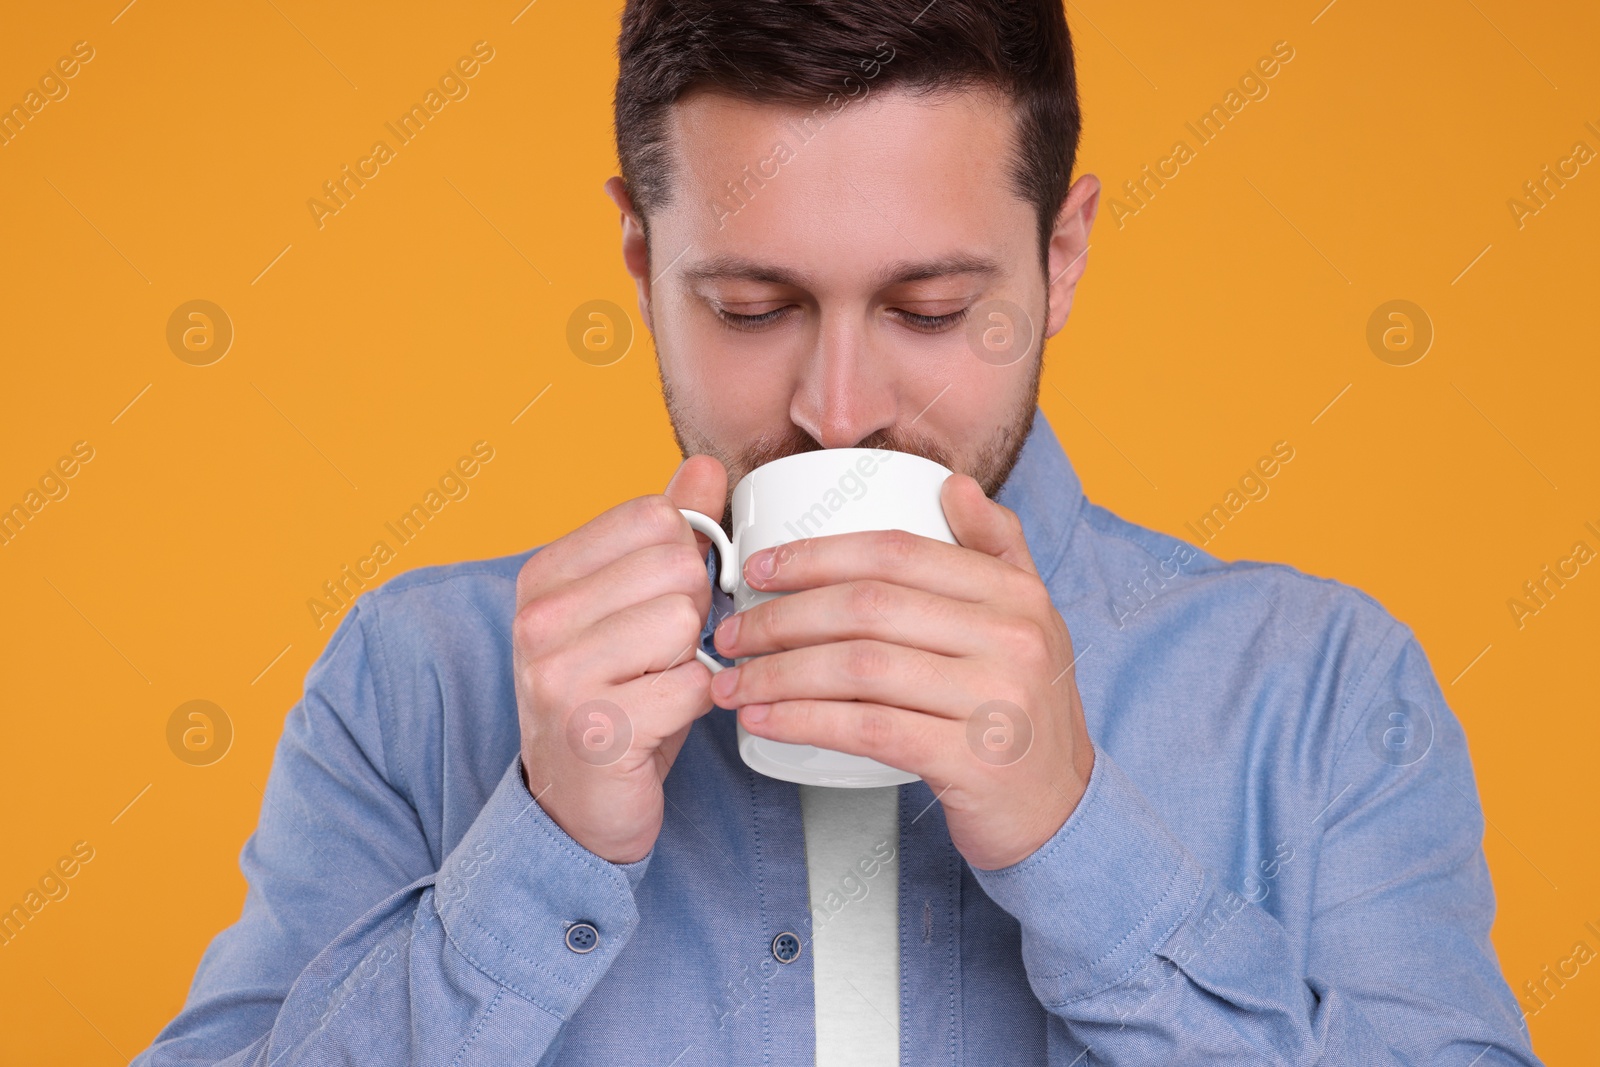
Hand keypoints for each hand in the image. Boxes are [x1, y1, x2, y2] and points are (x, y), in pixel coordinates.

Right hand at [514, 455, 725, 863]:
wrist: (579, 805)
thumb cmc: (614, 697)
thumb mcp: (634, 606)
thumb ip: (669, 533)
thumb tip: (704, 467)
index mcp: (543, 576)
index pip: (653, 516)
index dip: (681, 559)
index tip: (657, 603)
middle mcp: (538, 619)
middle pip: (676, 565)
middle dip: (691, 610)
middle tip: (658, 655)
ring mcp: (559, 675)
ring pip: (685, 621)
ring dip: (691, 659)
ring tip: (654, 686)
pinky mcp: (597, 729)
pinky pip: (694, 683)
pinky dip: (696, 704)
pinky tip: (660, 721)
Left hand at [708, 474, 1094, 869]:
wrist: (1064, 811)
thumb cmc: (1024, 710)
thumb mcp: (1029, 619)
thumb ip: (996, 547)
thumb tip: (951, 485)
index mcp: (1015, 593)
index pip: (897, 553)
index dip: (817, 555)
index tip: (761, 571)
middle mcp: (1012, 639)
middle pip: (868, 608)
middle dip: (782, 617)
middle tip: (733, 634)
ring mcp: (995, 701)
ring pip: (858, 668)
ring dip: (779, 673)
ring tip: (734, 681)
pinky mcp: (971, 762)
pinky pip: (867, 729)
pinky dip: (803, 722)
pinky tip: (764, 720)